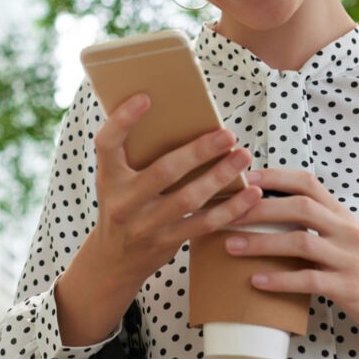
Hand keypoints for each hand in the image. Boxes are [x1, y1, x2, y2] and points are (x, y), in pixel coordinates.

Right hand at [56, 94, 262, 345]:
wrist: (112, 261)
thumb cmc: (121, 206)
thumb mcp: (114, 180)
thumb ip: (133, 154)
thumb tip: (171, 112)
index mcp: (108, 177)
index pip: (107, 144)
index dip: (123, 120)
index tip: (145, 97)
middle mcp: (124, 201)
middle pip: (163, 171)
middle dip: (199, 151)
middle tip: (227, 134)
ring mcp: (145, 225)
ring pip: (188, 198)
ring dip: (220, 176)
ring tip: (243, 156)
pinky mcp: (167, 242)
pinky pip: (204, 224)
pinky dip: (231, 209)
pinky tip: (251, 194)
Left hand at [225, 168, 358, 358]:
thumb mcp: (343, 238)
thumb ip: (314, 224)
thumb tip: (265, 212)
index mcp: (340, 214)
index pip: (306, 182)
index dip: (273, 176)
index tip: (241, 176)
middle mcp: (346, 230)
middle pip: (299, 207)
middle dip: (258, 207)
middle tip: (224, 212)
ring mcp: (348, 258)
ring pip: (301, 242)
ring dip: (262, 243)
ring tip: (230, 246)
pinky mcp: (349, 287)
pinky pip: (310, 279)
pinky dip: (281, 280)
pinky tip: (257, 281)